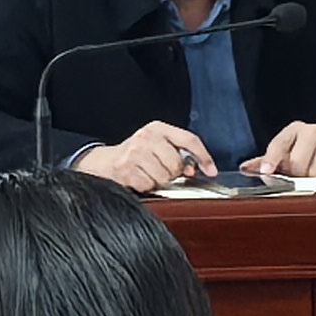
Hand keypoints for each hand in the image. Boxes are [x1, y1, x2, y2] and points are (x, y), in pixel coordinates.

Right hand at [68, 121, 214, 192]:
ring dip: (158, 181)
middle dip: (173, 173)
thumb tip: (193, 169)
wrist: (103, 162)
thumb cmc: (134, 155)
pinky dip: (146, 186)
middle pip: (176, 162)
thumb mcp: (156, 146)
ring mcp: (134, 153)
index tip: (211, 170)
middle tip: (163, 172)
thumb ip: (177, 153)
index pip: (189, 139)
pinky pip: (149, 185)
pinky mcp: (126, 169)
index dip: (203, 156)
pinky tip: (139, 179)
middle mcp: (146, 137)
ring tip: (148, 175)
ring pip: (164, 176)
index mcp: (157, 128)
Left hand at [246, 121, 315, 180]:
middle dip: (296, 177)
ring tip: (315, 179)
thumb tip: (244, 168)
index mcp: (295, 130)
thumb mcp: (286, 153)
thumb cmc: (308, 153)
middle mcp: (314, 132)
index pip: (279, 144)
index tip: (266, 172)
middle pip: (297, 163)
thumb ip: (265, 161)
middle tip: (299, 180)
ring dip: (313, 183)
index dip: (271, 159)